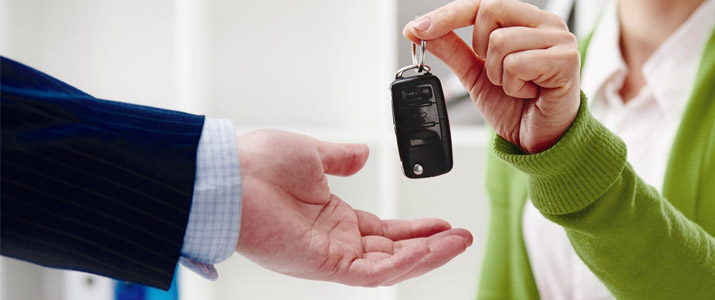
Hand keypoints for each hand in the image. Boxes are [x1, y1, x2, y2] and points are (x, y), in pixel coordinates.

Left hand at [234, 130, 472, 286]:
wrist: (228, 175)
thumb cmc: (256, 164)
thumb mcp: (312, 155)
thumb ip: (341, 158)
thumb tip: (362, 153)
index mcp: (333, 218)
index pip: (385, 232)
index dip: (416, 228)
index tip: (444, 222)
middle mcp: (335, 241)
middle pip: (394, 252)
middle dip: (431, 245)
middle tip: (462, 236)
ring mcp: (330, 255)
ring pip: (390, 265)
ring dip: (427, 255)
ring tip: (458, 242)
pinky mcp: (324, 264)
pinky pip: (372, 271)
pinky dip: (404, 262)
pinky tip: (430, 249)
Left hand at [404, 0, 580, 152]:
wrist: (540, 140)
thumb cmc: (517, 105)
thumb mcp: (475, 74)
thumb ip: (451, 48)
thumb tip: (417, 29)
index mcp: (525, 20)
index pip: (481, 3)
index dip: (448, 14)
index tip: (417, 29)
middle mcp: (545, 23)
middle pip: (491, 9)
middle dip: (481, 48)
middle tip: (495, 72)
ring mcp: (559, 38)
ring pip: (502, 41)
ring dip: (498, 74)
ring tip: (516, 86)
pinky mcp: (566, 60)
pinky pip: (518, 63)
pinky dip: (514, 85)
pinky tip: (529, 92)